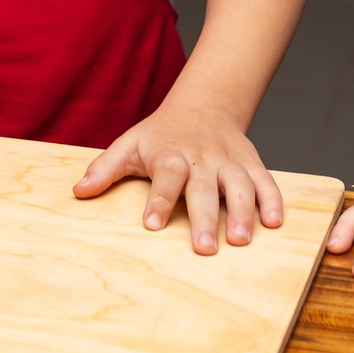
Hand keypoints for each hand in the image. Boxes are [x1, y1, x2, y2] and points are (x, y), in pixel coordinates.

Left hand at [75, 98, 282, 253]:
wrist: (203, 104)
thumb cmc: (161, 134)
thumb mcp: (130, 144)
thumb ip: (105, 168)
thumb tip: (79, 192)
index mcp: (170, 154)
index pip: (166, 175)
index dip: (159, 199)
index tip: (151, 224)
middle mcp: (202, 157)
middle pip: (204, 186)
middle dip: (205, 216)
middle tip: (205, 247)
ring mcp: (229, 160)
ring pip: (240, 184)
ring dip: (242, 211)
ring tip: (240, 240)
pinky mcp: (251, 163)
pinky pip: (266, 181)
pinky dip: (272, 200)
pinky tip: (274, 222)